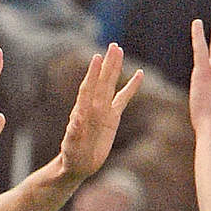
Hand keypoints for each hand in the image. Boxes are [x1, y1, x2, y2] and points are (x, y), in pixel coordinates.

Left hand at [58, 43, 143, 178]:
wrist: (78, 164)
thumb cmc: (71, 156)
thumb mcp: (71, 146)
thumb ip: (73, 133)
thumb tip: (76, 119)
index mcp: (82, 112)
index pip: (88, 89)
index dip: (92, 75)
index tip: (97, 59)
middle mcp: (93, 107)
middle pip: (101, 82)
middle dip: (107, 65)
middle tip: (113, 46)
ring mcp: (103, 110)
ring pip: (111, 85)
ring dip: (115, 68)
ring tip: (119, 50)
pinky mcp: (113, 116)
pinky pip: (124, 99)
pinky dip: (131, 87)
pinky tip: (140, 74)